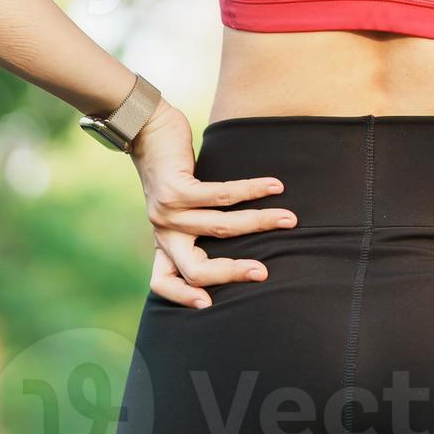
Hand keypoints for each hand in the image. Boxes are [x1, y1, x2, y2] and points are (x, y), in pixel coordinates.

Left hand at [130, 105, 294, 310]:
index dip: (183, 297)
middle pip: (194, 269)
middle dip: (232, 273)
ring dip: (259, 224)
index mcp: (163, 241)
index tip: (210, 304)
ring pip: (219, 229)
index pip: (161, 282)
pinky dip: (251, 191)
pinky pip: (221, 196)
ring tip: (288, 218)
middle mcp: (162, 231)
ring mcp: (167, 212)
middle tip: (263, 272)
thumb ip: (197, 225)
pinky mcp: (176, 189)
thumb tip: (242, 237)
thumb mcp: (179, 205)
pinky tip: (274, 186)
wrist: (146, 128)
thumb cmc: (173, 168)